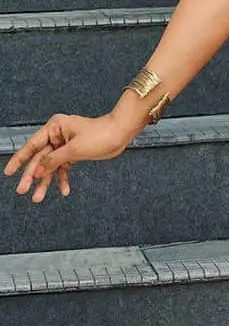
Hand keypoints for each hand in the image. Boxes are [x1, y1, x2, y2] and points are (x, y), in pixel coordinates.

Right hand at [3, 113, 134, 203]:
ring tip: (38, 198)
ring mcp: (65, 145)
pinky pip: (64, 167)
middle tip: (23, 190)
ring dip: (46, 182)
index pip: (32, 146)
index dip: (19, 160)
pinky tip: (63, 190)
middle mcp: (57, 135)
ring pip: (51, 166)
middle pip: (40, 158)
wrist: (121, 133)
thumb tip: (38, 170)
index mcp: (54, 128)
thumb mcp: (74, 149)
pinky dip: (63, 179)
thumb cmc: (101, 134)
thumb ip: (54, 160)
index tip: (9, 172)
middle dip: (32, 176)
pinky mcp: (74, 153)